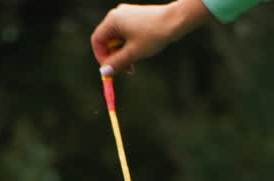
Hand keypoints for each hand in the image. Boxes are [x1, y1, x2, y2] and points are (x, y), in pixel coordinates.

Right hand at [91, 0, 212, 73]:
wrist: (176, 21)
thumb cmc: (154, 35)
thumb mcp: (133, 53)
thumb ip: (117, 63)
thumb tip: (104, 73)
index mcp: (112, 20)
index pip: (97, 41)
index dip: (101, 57)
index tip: (111, 70)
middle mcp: (117, 15)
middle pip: (107, 40)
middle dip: (114, 57)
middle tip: (126, 70)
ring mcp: (127, 14)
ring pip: (117, 38)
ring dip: (123, 53)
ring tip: (134, 63)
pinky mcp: (136, 17)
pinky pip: (126, 34)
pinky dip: (129, 45)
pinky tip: (140, 52)